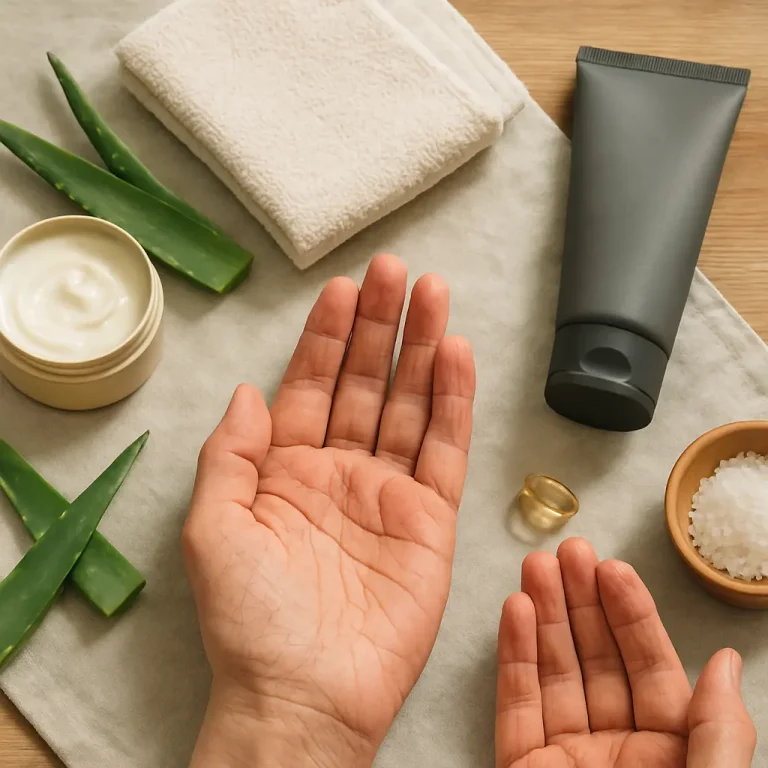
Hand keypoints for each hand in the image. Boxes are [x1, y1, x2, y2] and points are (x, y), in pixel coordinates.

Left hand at [184, 255, 475, 766]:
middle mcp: (339, 472)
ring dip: (421, 349)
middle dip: (381, 326)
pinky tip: (455, 356)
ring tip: (432, 296)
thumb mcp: (213, 527)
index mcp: (285, 470)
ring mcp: (387, 493)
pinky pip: (444, 449)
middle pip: (365, 381)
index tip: (343, 289)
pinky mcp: (430, 520)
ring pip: (408, 403)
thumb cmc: (251, 622)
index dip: (327, 336)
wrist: (304, 696)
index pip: (312, 384)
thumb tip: (246, 391)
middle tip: (396, 273)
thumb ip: (230, 454)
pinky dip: (452, 401)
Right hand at [495, 538, 756, 767]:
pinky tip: (516, 609)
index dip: (630, 613)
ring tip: (536, 564)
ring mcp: (566, 758)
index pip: (649, 667)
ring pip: (553, 672)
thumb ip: (718, 730)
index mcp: (668, 753)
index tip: (612, 567)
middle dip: (581, 599)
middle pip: (596, 659)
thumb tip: (725, 661)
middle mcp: (617, 750)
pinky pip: (515, 705)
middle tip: (568, 550)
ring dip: (544, 614)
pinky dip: (513, 655)